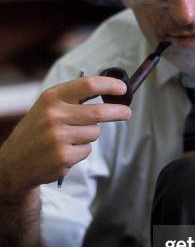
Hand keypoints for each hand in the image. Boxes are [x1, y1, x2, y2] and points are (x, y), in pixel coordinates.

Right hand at [0, 76, 130, 194]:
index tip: (123, 89)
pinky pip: (87, 149)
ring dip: (89, 135)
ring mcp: (58, 137)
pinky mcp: (63, 157)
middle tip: (127, 113)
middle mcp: (54, 115)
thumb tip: (109, 93)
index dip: (109, 85)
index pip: (87, 85)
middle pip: (99, 112)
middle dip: (118, 112)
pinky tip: (64, 151)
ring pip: (94, 133)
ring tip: (70, 138)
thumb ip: (73, 99)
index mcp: (52, 98)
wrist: (16, 160)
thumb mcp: (48, 107)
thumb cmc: (38, 130)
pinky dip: (81, 150)